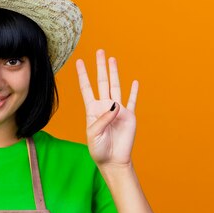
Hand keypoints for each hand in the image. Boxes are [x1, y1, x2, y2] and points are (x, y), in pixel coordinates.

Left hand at [76, 49, 137, 167]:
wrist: (113, 160)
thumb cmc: (99, 149)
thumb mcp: (94, 134)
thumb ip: (103, 119)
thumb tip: (115, 105)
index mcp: (92, 110)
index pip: (86, 88)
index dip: (83, 75)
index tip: (79, 62)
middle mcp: (104, 106)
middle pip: (102, 81)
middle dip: (100, 66)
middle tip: (100, 51)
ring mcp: (117, 110)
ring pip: (116, 86)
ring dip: (115, 72)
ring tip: (113, 59)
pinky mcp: (129, 116)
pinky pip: (132, 100)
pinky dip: (134, 91)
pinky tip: (134, 81)